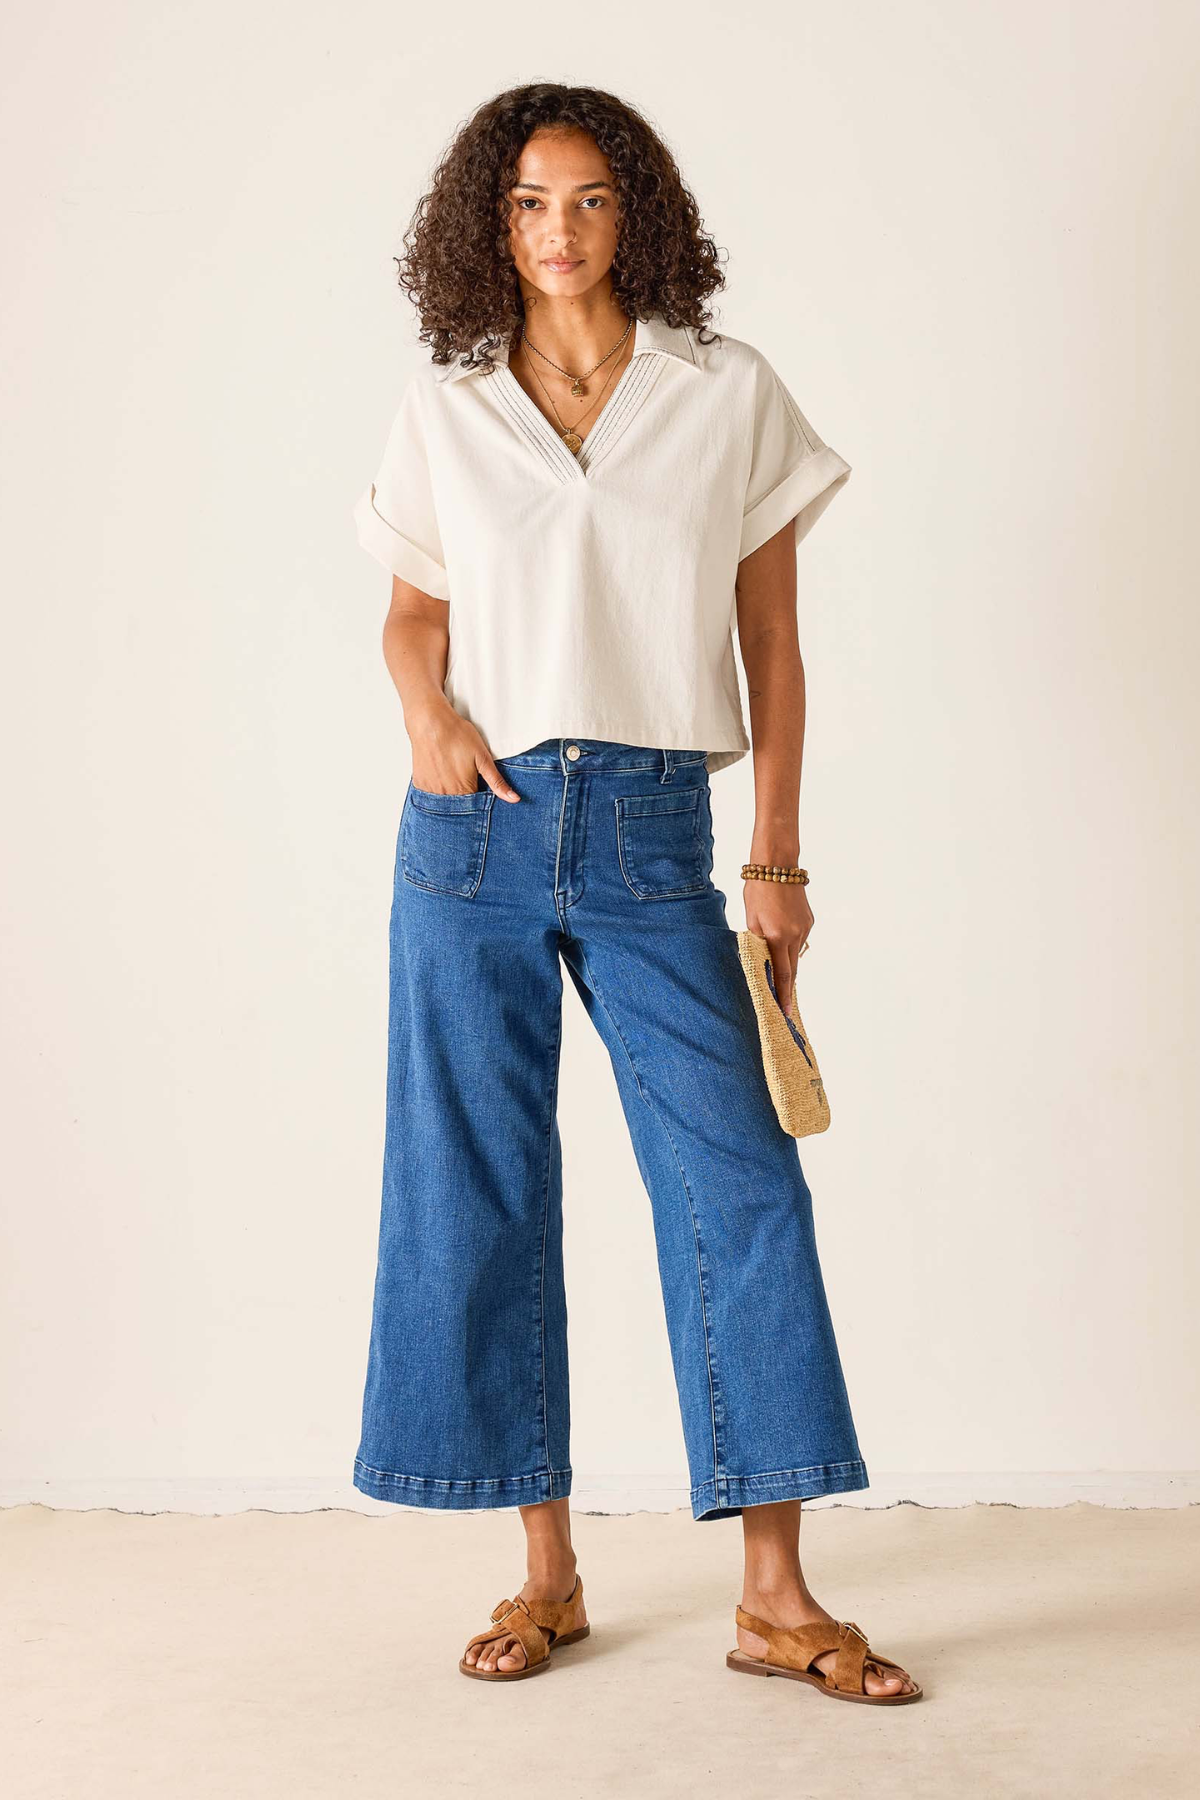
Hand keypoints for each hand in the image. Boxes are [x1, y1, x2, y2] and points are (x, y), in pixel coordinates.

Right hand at [409, 708, 520, 801]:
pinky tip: (440, 773)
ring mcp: (430, 791)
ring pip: (445, 801)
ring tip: (452, 773)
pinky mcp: (419, 784)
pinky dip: (437, 789)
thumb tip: (514, 799)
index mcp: (464, 790)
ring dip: (451, 794)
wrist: (430, 722)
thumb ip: (496, 782)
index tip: (478, 784)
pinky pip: (430, 795)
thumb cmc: (457, 736)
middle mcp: (446, 795)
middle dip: (465, 796)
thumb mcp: (483, 757)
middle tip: (463, 774)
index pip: (476, 807)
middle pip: (459, 807)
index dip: (480, 798)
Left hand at [744, 882, 812, 1021]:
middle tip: (783, 1003)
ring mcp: (805, 927)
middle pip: (792, 968)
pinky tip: (780, 936)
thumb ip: (757, 941)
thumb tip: (761, 959)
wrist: (777, 864)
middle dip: (787, 986)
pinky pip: (799, 939)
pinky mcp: (809, 920)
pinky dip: (790, 944)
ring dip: (786, 962)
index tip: (785, 1012)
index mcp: (778, 936)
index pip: (782, 974)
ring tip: (775, 964)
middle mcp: (796, 934)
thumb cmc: (758, 889)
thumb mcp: (751, 919)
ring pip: (796, 953)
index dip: (783, 994)